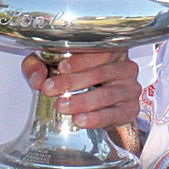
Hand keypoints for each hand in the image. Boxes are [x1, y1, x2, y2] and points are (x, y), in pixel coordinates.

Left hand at [21, 50, 140, 129]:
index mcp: (110, 49)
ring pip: (107, 94)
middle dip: (73, 82)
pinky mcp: (130, 109)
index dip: (79, 59)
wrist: (95, 106)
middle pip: (100, 72)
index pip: (98, 50)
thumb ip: (39, 65)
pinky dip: (96, 118)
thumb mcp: (52, 65)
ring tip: (62, 106)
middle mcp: (125, 67)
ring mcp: (130, 88)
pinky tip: (80, 119)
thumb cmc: (76, 78)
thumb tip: (37, 78)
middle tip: (51, 89)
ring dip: (82, 101)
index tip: (61, 67)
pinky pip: (114, 114)